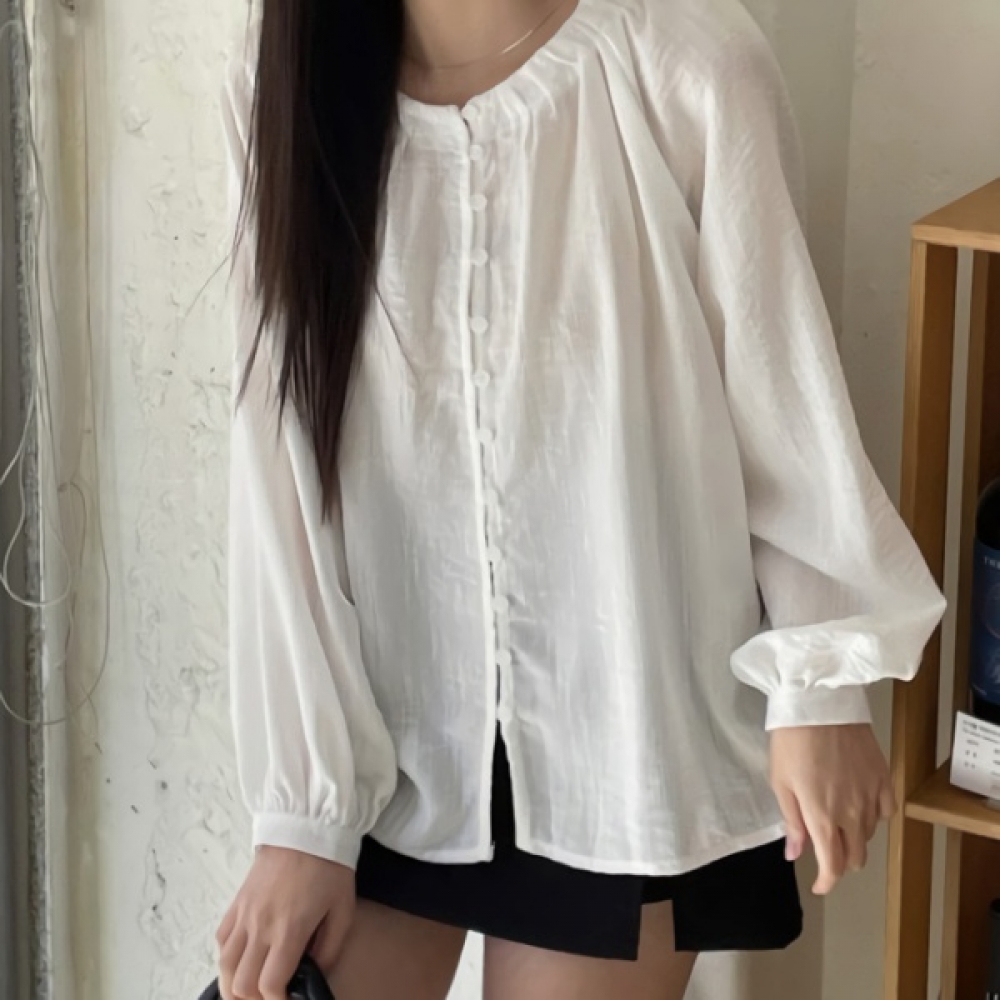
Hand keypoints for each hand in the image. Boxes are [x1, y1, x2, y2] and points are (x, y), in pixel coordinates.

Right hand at [216, 845, 355, 999]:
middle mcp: (261, 926)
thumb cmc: (329, 866)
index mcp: (289, 929)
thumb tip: (315, 973)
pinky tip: (242, 961)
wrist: (306, 827)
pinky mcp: (237, 902)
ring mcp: (245, 914)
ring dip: (234, 986)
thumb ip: (330, 948)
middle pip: (242, 984)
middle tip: (272, 996)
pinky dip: (227, 959)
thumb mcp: (343, 909)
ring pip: (224, 967)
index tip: (289, 999)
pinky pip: (221, 941)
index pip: (269, 986)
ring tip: (250, 991)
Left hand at [769, 723, 895, 894]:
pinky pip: (886, 810)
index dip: (827, 881)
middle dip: (841, 862)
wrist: (818, 703)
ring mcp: (871, 795)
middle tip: (827, 852)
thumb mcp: (780, 782)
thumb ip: (792, 822)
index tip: (819, 884)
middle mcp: (852, 813)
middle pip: (856, 856)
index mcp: (823, 818)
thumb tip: (795, 854)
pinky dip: (874, 816)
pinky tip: (861, 806)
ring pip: (870, 834)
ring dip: (856, 838)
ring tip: (839, 824)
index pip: (833, 866)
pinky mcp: (884, 777)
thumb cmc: (791, 741)